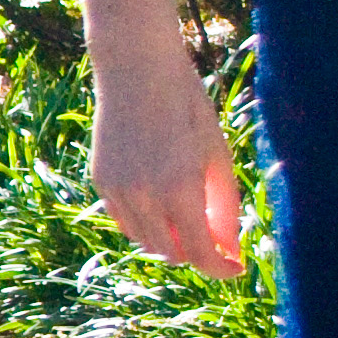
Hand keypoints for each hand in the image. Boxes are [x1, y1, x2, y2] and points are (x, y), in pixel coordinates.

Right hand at [89, 41, 244, 278]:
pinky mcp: (101, 181)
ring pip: (146, 241)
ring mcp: (118, 191)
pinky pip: (125, 221)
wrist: (136, 69)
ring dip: (170, 241)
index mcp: (180, 190)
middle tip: (217, 238)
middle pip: (172, 253)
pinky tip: (161, 203)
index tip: (236, 267)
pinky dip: (145, 224)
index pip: (201, 255)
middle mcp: (144, 197)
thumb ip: (224, 207)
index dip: (221, 268)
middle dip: (198, 253)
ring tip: (189, 217)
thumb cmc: (186, 105)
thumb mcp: (216, 155)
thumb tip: (230, 247)